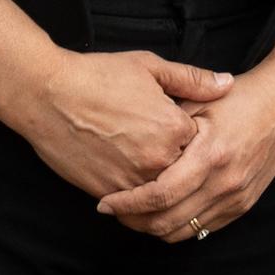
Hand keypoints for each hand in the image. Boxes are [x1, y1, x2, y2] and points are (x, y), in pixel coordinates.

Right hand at [1, 46, 221, 201]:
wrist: (47, 96)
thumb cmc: (98, 76)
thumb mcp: (151, 67)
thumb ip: (193, 80)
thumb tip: (227, 84)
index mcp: (174, 128)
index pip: (202, 142)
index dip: (195, 135)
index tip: (186, 128)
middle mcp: (157, 159)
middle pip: (184, 171)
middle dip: (182, 165)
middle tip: (173, 156)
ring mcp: (132, 180)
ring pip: (161, 195)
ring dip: (162, 188)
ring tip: (158, 174)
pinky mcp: (106, 192)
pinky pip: (133, 207)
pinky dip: (138, 201)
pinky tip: (137, 189)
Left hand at [101, 48, 274, 242]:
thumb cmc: (240, 97)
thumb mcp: (199, 102)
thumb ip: (166, 127)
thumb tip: (128, 147)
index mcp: (211, 154)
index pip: (158, 196)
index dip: (126, 204)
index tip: (105, 202)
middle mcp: (225, 182)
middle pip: (165, 222)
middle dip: (133, 221)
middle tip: (115, 210)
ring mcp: (236, 197)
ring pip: (182, 232)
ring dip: (153, 227)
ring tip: (136, 212)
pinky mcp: (243, 204)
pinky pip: (202, 229)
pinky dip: (178, 225)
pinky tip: (166, 209)